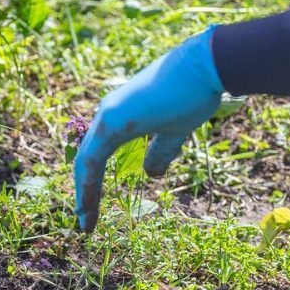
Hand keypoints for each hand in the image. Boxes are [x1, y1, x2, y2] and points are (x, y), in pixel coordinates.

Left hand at [74, 27, 224, 231]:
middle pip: (86, 162)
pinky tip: (86, 206)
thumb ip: (160, 152)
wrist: (206, 66)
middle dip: (84, 194)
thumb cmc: (193, 93)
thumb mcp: (174, 131)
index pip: (96, 157)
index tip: (92, 211)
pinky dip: (87, 184)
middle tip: (84, 223)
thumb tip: (151, 174)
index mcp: (118, 118)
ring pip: (85, 163)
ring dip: (83, 194)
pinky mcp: (112, 121)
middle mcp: (106, 116)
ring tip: (84, 224)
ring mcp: (107, 116)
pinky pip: (91, 159)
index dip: (93, 185)